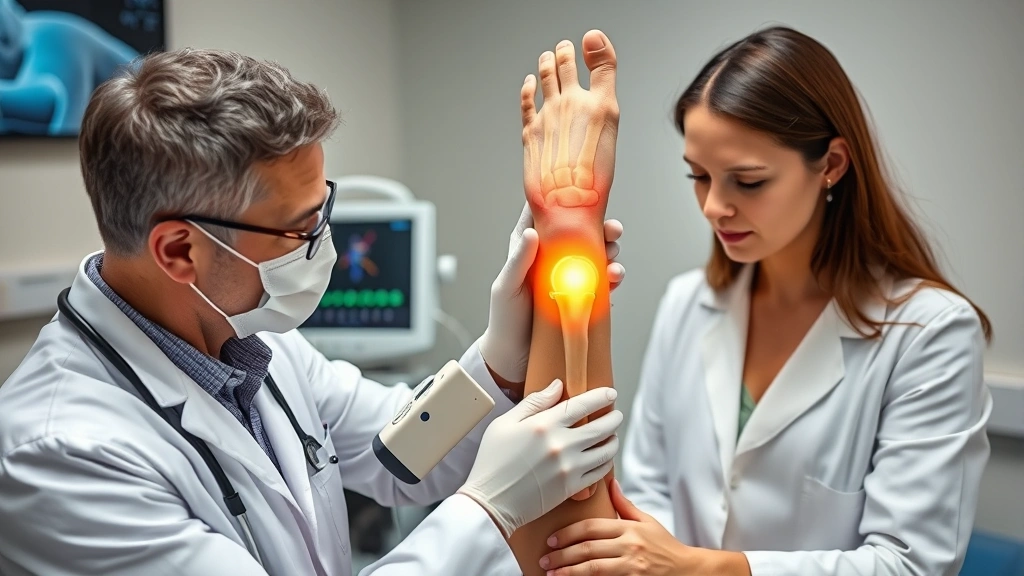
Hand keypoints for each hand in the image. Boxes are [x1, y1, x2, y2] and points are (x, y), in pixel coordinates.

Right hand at [457, 379, 622, 537]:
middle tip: (616, 415)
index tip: (610, 393)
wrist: (490, 501)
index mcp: (544, 424)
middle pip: (600, 427)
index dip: (600, 397)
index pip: (581, 405)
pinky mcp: (571, 487)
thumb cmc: (493, 460)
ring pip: (605, 450)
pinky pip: (600, 472)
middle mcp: (560, 444)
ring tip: (612, 436)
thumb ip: (533, 402)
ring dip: (613, 440)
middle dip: (613, 418)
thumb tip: (557, 385)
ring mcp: (568, 467)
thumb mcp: (505, 424)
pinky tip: (604, 458)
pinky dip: (606, 462)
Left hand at [479, 202, 623, 384]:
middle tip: (612, 230)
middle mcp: (550, 256)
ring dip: (610, 252)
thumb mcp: (506, 286)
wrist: (514, 357)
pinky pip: (601, 281)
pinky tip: (614, 279)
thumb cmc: (504, 318)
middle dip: (600, 228)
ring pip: (595, 254)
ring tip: (613, 259)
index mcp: (528, 246)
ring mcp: (567, 275)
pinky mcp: (580, 295)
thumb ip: (519, 260)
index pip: (547, 214)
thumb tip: (532, 233)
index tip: (583, 194)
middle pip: (579, 232)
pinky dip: (611, 277)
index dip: (565, 200)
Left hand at [522, 29, 618, 212]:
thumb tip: (595, 99)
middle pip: (567, 64)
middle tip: (564, 47)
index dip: (597, 47)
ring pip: (546, 74)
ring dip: (547, 62)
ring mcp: (550, 113)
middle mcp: (575, 104)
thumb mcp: (610, 143)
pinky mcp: (531, 128)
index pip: (604, 65)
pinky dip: (528, 86)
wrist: (568, 208)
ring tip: (548, 56)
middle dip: (564, 52)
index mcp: (603, 108)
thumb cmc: (594, 184)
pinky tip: (528, 83)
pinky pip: (527, 99)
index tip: (590, 39)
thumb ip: (601, 113)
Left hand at [540, 479, 751, 574]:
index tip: (552, 539)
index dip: (569, 533)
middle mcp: (629, 545)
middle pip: (588, 548)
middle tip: (545, 559)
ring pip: (593, 568)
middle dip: (562, 554)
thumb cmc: (665, 545)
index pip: (591, 527)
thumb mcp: (647, 521)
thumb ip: (625, 505)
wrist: (687, 570)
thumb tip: (610, 482)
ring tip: (552, 574)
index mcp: (629, 528)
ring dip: (569, 571)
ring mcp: (632, 565)